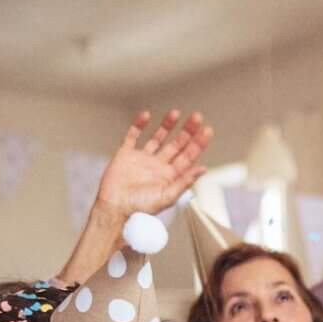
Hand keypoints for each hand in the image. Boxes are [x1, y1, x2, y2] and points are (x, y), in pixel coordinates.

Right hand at [95, 109, 212, 219]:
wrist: (115, 208)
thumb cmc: (141, 208)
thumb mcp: (167, 196)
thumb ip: (184, 181)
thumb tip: (203, 169)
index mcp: (170, 176)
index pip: (188, 157)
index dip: (198, 144)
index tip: (207, 131)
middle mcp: (158, 166)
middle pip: (177, 144)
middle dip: (187, 131)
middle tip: (197, 117)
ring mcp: (143, 159)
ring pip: (158, 138)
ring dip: (167, 125)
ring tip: (176, 113)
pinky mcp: (126, 154)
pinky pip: (133, 136)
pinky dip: (138, 125)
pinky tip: (146, 115)